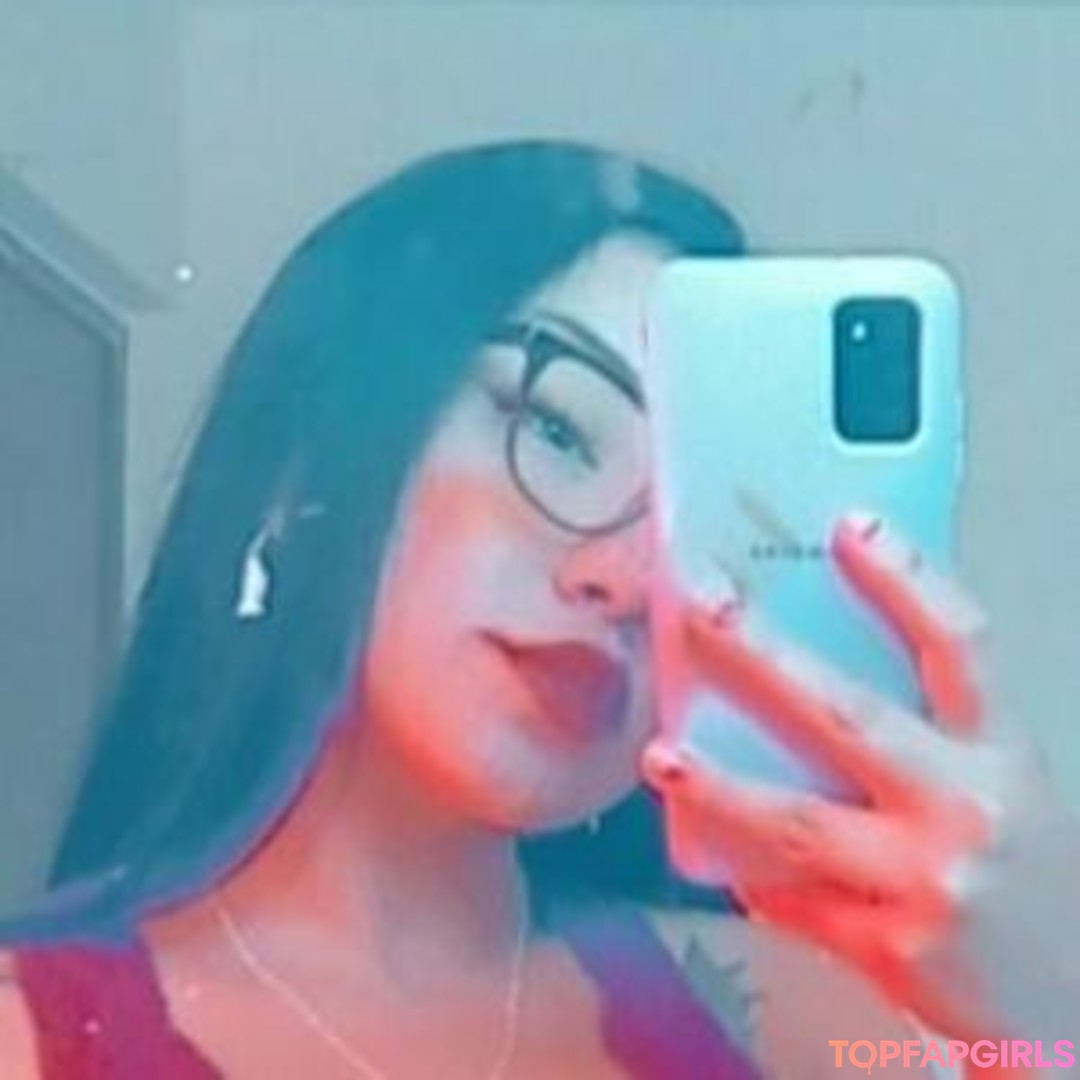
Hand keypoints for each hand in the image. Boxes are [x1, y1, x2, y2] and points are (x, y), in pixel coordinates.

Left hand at [642, 513, 1079, 1044]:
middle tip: (700, 603)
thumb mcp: (996, 784)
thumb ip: (924, 732)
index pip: (958, 645)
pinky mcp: (891, 951)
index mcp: (1000, 754)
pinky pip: (794, 901)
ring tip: (659, 754)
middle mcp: (966, 809)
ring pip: (798, 822)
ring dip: (718, 786)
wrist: (1075, 998)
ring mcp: (927, 883)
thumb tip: (802, 664)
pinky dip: (747, 872)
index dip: (905, 579)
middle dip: (763, 653)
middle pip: (850, 715)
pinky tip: (705, 846)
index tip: (847, 525)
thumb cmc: (1028, 875)